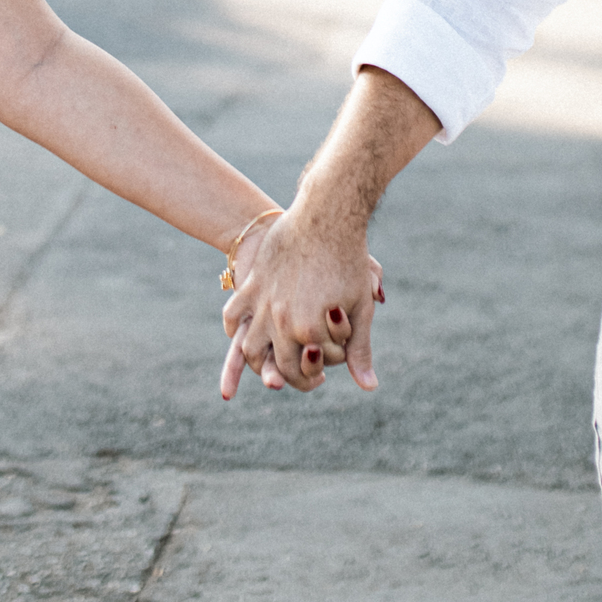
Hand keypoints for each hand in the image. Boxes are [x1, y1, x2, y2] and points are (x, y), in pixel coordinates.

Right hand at [219, 203, 382, 398]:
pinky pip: (233, 313)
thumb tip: (369, 387)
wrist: (327, 215)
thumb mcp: (361, 308)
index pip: (305, 370)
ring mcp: (262, 302)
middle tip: (300, 368)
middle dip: (288, 373)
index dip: (316, 374)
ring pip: (248, 346)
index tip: (325, 370)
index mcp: (308, 329)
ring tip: (268, 360)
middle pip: (276, 364)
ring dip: (256, 359)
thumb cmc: (349, 260)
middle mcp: (281, 320)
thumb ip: (360, 350)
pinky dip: (234, 328)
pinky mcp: (252, 283)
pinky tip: (240, 333)